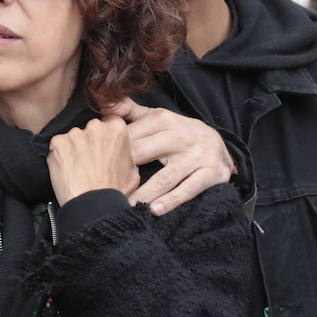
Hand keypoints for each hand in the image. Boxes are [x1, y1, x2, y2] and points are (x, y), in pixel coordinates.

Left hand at [46, 117, 139, 204]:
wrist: (93, 206)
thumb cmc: (115, 191)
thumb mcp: (133, 171)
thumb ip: (125, 152)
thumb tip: (120, 151)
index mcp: (117, 129)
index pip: (110, 122)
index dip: (106, 136)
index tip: (104, 147)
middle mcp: (95, 126)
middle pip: (91, 128)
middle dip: (90, 141)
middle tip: (91, 161)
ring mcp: (75, 134)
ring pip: (74, 138)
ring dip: (75, 149)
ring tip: (78, 169)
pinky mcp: (57, 143)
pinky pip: (58, 146)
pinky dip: (60, 155)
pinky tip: (67, 169)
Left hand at [104, 98, 234, 215]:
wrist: (220, 145)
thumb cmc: (178, 133)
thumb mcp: (157, 118)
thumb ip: (130, 112)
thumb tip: (104, 106)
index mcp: (163, 119)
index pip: (131, 135)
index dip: (112, 152)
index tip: (96, 166)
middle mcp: (181, 136)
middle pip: (144, 153)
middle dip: (124, 171)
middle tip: (105, 188)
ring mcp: (197, 156)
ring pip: (165, 177)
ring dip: (144, 193)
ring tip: (126, 205)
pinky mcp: (211, 174)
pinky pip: (188, 190)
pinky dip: (171, 201)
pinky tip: (154, 211)